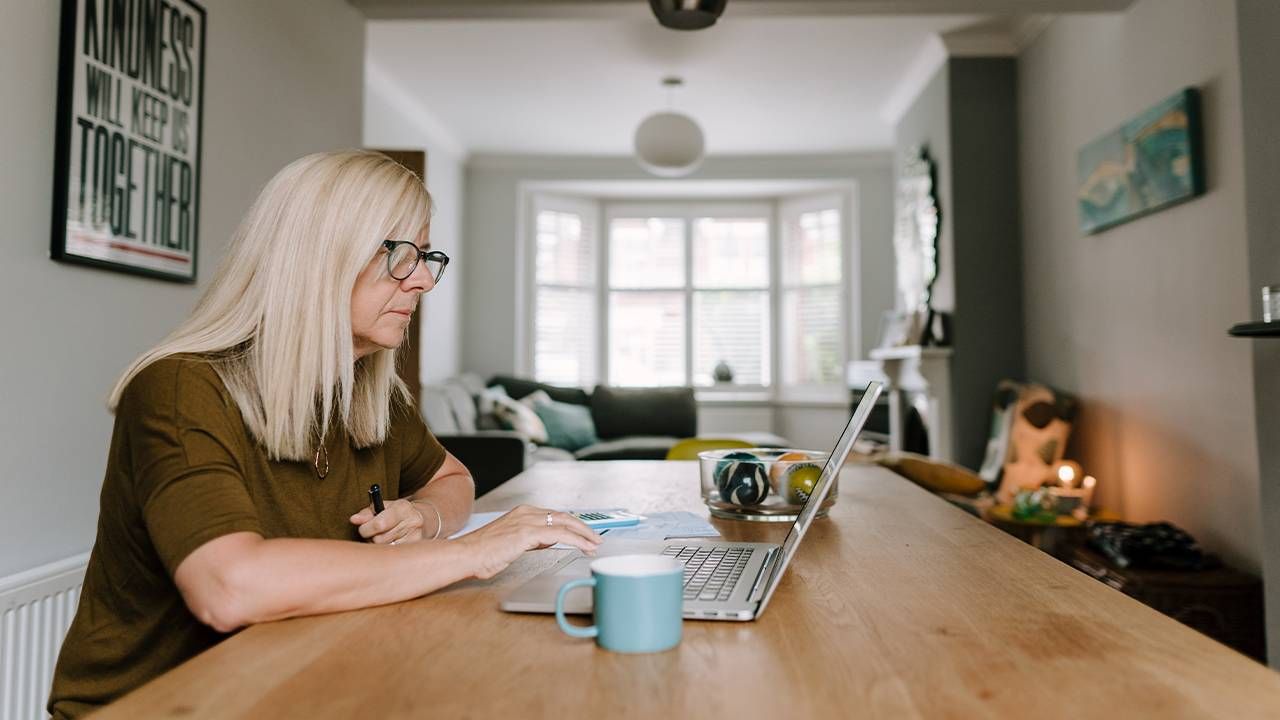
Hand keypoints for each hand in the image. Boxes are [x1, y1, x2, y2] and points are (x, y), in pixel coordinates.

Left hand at [349, 499, 434, 545]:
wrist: (419, 519)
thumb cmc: (394, 512)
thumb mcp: (381, 507)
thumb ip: (366, 513)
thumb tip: (354, 519)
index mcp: (403, 508)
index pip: (379, 524)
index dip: (366, 528)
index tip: (363, 527)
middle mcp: (413, 522)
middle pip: (379, 539)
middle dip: (372, 538)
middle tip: (374, 533)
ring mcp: (417, 537)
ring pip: (384, 549)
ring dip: (378, 546)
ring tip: (384, 538)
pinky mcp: (416, 549)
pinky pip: (392, 556)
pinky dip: (387, 551)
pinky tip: (391, 544)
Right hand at [454, 505, 601, 578]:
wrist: (466, 555)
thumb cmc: (483, 553)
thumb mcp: (512, 543)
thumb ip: (531, 539)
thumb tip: (548, 541)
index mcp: (522, 513)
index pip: (555, 515)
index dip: (572, 524)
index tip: (584, 534)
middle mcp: (526, 512)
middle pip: (563, 516)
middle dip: (582, 527)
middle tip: (595, 538)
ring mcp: (527, 521)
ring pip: (565, 523)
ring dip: (583, 534)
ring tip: (595, 544)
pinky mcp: (527, 533)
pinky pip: (559, 534)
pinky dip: (576, 540)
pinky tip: (584, 547)